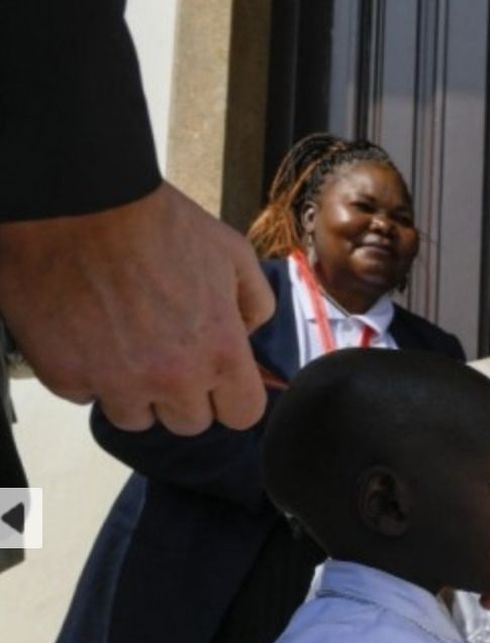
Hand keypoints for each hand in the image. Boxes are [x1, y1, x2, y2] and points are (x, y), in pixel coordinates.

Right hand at [0, 182, 273, 434]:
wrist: (77, 203)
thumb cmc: (160, 223)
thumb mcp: (232, 252)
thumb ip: (255, 302)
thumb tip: (248, 334)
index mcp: (220, 353)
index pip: (242, 415)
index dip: (231, 396)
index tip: (216, 377)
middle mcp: (172, 379)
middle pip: (188, 422)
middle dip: (182, 394)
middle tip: (165, 353)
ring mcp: (115, 383)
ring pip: (135, 418)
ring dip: (133, 391)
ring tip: (123, 345)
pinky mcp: (65, 376)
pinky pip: (85, 395)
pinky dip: (86, 374)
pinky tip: (86, 335)